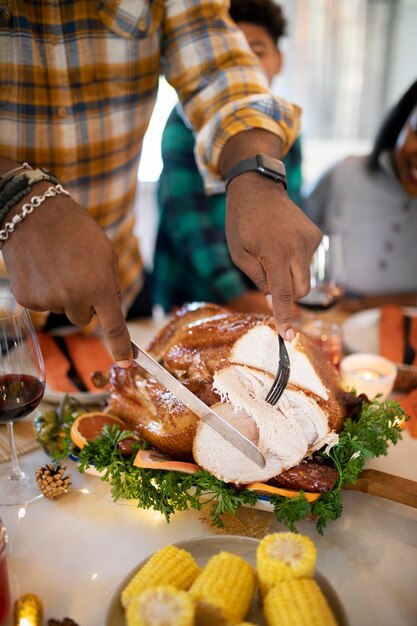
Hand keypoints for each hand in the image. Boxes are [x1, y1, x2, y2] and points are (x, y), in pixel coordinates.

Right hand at [2, 184, 132, 365]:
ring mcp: (49, 300)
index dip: (120, 347)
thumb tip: (108, 310)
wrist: (34, 214)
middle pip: (83, 319)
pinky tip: (41, 269)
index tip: (126, 362)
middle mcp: (75, 298)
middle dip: (84, 302)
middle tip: (76, 274)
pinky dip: (43, 291)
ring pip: (63, 310)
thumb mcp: (106, 254)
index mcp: (100, 287)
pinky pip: (43, 305)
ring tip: (57, 266)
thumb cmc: (76, 231)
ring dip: (63, 295)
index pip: (114, 327)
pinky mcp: (28, 299)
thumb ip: (110, 285)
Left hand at [225, 173, 321, 338]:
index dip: (285, 317)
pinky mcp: (315, 235)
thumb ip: (260, 280)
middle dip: (288, 296)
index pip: (284, 293)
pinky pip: (307, 261)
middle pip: (301, 290)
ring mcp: (309, 240)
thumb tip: (277, 302)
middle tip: (269, 282)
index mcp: (274, 253)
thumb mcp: (239, 255)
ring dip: (289, 275)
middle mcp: (297, 247)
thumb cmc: (242, 223)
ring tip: (272, 253)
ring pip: (304, 276)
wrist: (257, 188)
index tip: (289, 336)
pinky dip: (295, 261)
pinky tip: (282, 243)